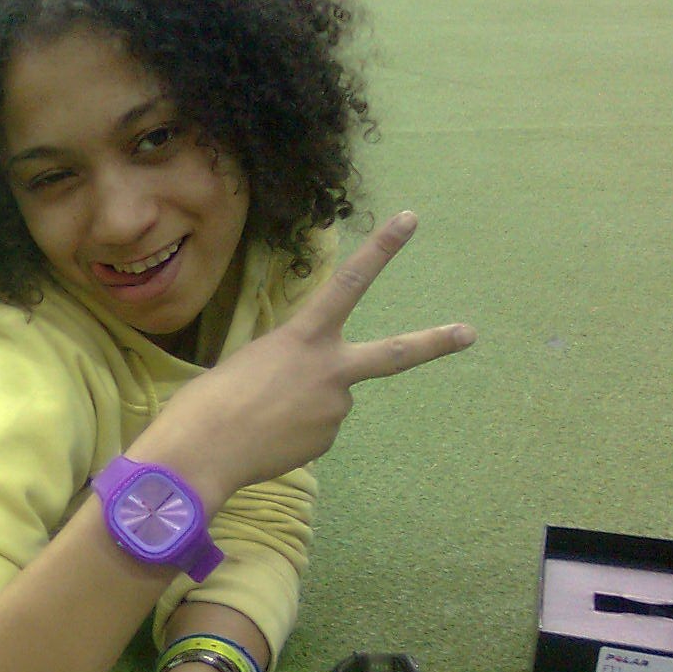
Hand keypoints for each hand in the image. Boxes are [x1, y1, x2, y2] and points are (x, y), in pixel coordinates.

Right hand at [145, 211, 474, 503]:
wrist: (203, 452)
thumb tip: (310, 391)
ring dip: (304, 403)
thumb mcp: (250, 360)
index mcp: (303, 337)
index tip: (410, 219)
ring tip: (262, 416)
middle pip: (395, 353)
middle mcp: (331, 369)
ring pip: (329, 398)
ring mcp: (334, 408)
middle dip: (436, 342)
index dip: (382, 249)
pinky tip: (266, 437)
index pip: (349, 282)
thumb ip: (289, 363)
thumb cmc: (210, 398)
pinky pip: (315, 428)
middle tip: (469, 333)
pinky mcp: (326, 440)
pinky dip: (294, 430)